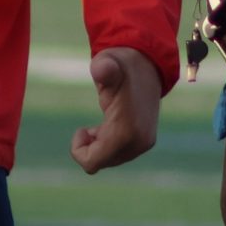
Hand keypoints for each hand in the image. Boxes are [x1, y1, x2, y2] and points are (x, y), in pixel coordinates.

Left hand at [70, 46, 161, 173]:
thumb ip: (103, 67)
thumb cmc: (120, 65)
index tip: (81, 129)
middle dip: (89, 146)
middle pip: (100, 162)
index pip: (92, 162)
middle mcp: (138, 142)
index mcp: (126, 130)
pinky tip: (107, 127)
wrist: (147, 66)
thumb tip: (103, 69)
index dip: (78, 150)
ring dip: (99, 145)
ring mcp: (143, 144)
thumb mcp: (108, 62)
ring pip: (109, 161)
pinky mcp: (145, 143)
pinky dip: (107, 145)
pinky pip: (118, 156)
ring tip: (99, 125)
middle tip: (90, 126)